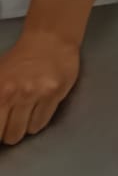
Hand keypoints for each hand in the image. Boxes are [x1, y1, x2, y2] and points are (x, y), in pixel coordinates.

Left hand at [0, 29, 79, 144]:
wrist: (49, 39)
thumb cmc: (19, 58)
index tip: (1, 128)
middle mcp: (16, 94)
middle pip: (9, 135)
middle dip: (8, 134)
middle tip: (10, 125)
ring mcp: (37, 94)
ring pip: (26, 132)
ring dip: (23, 127)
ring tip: (25, 115)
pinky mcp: (54, 94)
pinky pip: (41, 123)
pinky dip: (36, 122)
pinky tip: (37, 110)